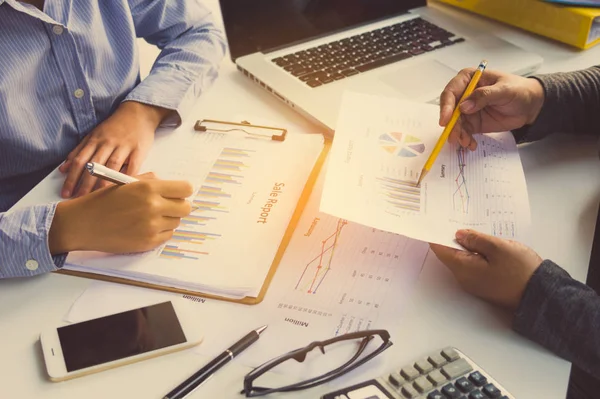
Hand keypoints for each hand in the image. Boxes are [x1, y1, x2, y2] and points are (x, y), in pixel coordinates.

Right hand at [49, 177, 192, 253]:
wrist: (83, 224)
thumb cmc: (103, 201)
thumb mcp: (125, 183)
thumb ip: (150, 182)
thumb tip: (169, 185)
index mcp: (148, 188)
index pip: (186, 189)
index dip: (182, 191)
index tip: (177, 193)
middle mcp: (153, 206)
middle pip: (186, 208)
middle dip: (178, 205)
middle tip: (166, 206)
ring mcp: (152, 226)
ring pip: (176, 222)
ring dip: (167, 219)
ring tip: (149, 217)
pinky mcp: (148, 242)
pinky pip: (167, 235)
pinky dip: (160, 232)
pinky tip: (144, 227)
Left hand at [58, 101, 170, 197]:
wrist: (139, 113)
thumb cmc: (115, 127)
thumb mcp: (94, 135)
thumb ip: (79, 151)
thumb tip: (63, 168)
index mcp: (95, 140)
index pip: (80, 161)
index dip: (72, 177)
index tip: (66, 192)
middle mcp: (108, 143)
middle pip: (93, 165)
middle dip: (84, 183)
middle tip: (78, 198)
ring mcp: (124, 146)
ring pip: (111, 166)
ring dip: (102, 182)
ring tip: (96, 196)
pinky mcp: (138, 150)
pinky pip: (132, 166)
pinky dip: (126, 177)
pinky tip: (121, 188)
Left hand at [430, 229, 542, 310]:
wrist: (540, 295)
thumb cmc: (520, 271)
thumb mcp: (498, 248)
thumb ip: (475, 239)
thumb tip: (458, 234)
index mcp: (463, 267)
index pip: (440, 249)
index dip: (437, 234)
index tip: (438, 220)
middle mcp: (464, 277)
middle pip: (450, 254)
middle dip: (452, 237)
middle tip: (457, 218)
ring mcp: (474, 282)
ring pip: (462, 259)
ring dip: (466, 245)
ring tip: (472, 227)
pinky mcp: (485, 284)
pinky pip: (473, 265)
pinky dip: (475, 253)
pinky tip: (484, 243)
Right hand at [439, 68, 544, 150]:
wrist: (529, 105)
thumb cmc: (518, 90)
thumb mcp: (504, 90)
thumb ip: (485, 96)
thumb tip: (464, 106)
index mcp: (468, 79)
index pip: (451, 92)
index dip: (446, 106)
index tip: (446, 120)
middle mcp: (464, 94)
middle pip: (450, 110)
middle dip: (451, 125)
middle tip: (455, 136)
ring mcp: (467, 110)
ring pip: (455, 124)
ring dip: (458, 134)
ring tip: (466, 142)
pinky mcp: (472, 123)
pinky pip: (464, 132)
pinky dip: (466, 139)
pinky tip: (471, 144)